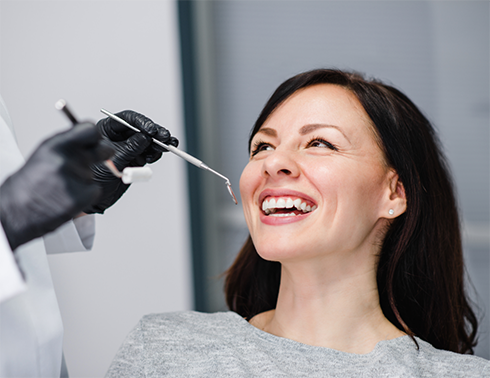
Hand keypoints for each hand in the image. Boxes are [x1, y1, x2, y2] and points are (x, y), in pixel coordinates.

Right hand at [0, 123, 112, 250]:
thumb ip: (67, 145)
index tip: (96, 139)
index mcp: (55, 146)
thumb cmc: (28, 184)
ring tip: (63, 187)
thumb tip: (90, 139)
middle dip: (104, 152)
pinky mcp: (80, 197)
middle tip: (102, 156)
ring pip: (93, 173)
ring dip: (84, 180)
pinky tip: (68, 198)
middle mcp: (66, 160)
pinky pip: (94, 191)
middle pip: (103, 149)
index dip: (95, 135)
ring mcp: (74, 179)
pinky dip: (86, 195)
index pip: (90, 130)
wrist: (14, 211)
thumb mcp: (44, 154)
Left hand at [82, 110, 178, 213]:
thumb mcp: (114, 160)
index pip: (127, 119)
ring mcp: (129, 146)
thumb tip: (144, 137)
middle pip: (140, 128)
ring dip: (157, 143)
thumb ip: (130, 148)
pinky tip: (156, 155)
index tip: (152, 131)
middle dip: (155, 133)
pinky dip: (155, 153)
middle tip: (165, 137)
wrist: (99, 196)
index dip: (141, 122)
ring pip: (148, 140)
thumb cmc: (97, 177)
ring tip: (165, 147)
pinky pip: (149, 152)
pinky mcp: (136, 157)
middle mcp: (119, 136)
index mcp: (107, 130)